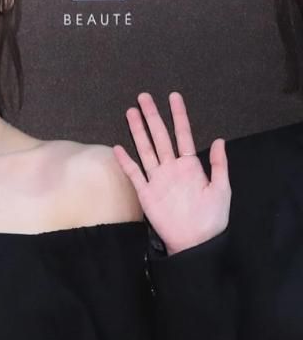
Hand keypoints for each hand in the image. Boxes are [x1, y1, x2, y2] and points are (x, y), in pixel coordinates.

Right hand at [113, 92, 230, 254]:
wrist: (196, 242)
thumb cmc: (212, 217)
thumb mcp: (221, 188)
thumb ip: (219, 164)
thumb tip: (219, 139)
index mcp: (191, 165)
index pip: (183, 134)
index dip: (178, 115)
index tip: (173, 97)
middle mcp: (172, 168)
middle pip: (160, 137)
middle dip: (152, 116)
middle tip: (144, 97)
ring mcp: (158, 179)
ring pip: (146, 150)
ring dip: (138, 132)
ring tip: (130, 112)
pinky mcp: (146, 194)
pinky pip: (134, 175)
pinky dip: (126, 162)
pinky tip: (118, 148)